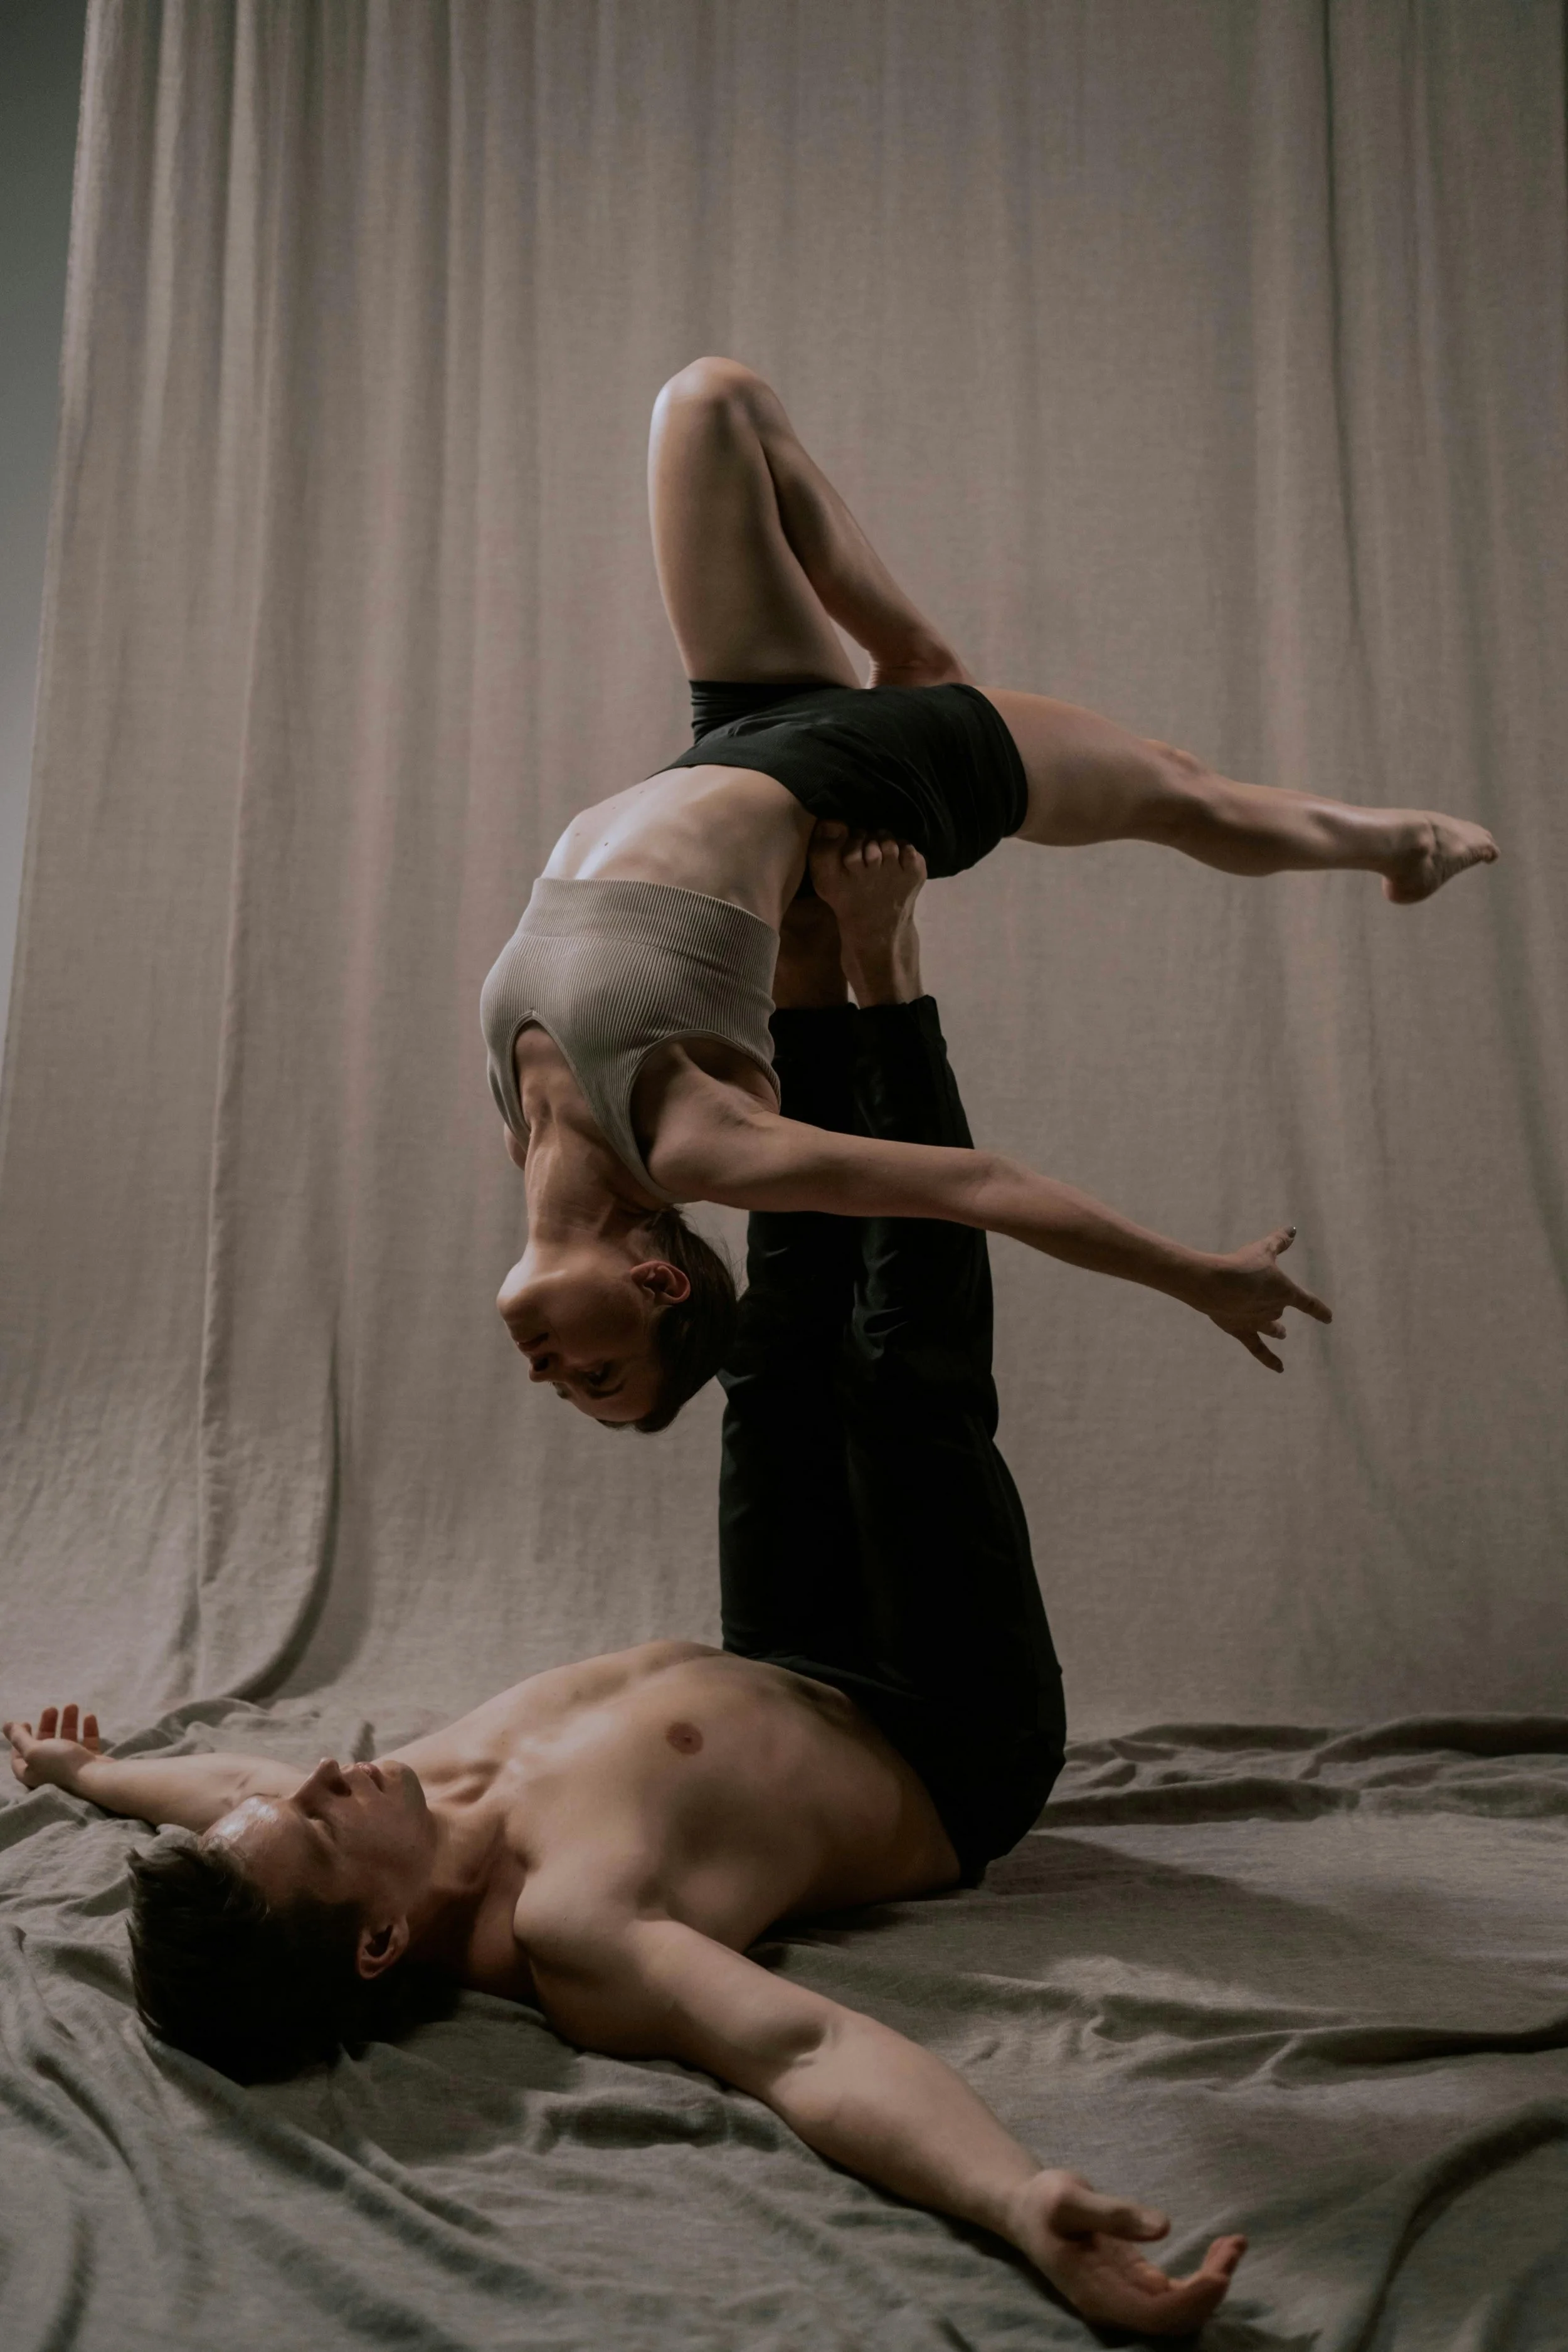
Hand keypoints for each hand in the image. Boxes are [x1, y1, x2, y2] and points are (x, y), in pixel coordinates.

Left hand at [4, 1704, 102, 1791]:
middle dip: (47, 1725)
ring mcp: (71, 1766)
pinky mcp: (89, 1762)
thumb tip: (6, 1725)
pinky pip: (87, 1743)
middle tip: (51, 1709)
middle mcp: (50, 1771)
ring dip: (68, 1722)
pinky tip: (89, 1716)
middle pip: (45, 1745)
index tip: (26, 1723)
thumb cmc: (60, 1765)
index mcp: (32, 1773)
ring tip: (72, 1706)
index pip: (19, 1757)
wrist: (95, 1778)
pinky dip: (87, 1729)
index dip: (19, 1740)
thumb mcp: (34, 1751)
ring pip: (67, 1740)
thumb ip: (19, 1737)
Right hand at [1010, 2170, 1245, 2334]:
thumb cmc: (1043, 2203)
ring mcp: (1129, 2297)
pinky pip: (1178, 2291)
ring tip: (1235, 2243)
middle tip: (1235, 2244)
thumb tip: (1164, 2226)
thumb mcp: (1070, 2199)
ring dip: (1213, 2280)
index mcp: (1098, 2295)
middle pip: (1176, 2317)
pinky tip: (1220, 2248)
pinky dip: (1203, 2274)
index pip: (1156, 2315)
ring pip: (1182, 2306)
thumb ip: (1114, 2213)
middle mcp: (1117, 2306)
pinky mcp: (1138, 2283)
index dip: (1192, 2301)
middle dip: (1211, 2288)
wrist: (1027, 2210)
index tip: (1220, 2273)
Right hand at [1199, 1225, 1331, 1371]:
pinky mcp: (1242, 1331)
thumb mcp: (1263, 1249)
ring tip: (1282, 1334)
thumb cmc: (1241, 1264)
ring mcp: (1259, 1322)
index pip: (1308, 1302)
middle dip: (1277, 1307)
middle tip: (1275, 1306)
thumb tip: (1293, 1229)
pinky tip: (1280, 1369)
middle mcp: (1275, 1309)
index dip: (1319, 1310)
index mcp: (1285, 1291)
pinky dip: (1270, 1359)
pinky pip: (1259, 1349)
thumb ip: (1279, 1241)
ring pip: (1272, 1328)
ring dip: (1277, 1330)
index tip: (1329, 1318)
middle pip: (1280, 1309)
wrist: (1215, 1284)